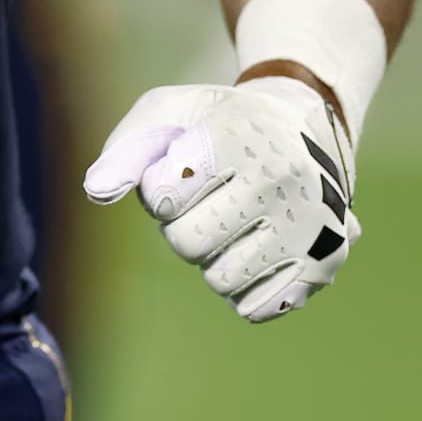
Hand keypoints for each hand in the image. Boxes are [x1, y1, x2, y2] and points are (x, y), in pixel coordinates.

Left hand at [83, 73, 358, 321]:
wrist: (304, 126)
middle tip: (206, 199)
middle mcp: (283, 179)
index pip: (162, 194)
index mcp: (240, 135)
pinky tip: (257, 248)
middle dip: (180, 225)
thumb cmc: (219, 122)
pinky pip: (255, 307)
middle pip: (186, 243)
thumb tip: (97, 190)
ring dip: (212, 256)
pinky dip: (243, 286)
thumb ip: (127, 148)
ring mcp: (310, 225)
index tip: (181, 168)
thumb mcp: (169, 113)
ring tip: (234, 219)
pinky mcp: (325, 263)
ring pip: (220, 280)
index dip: (157, 188)